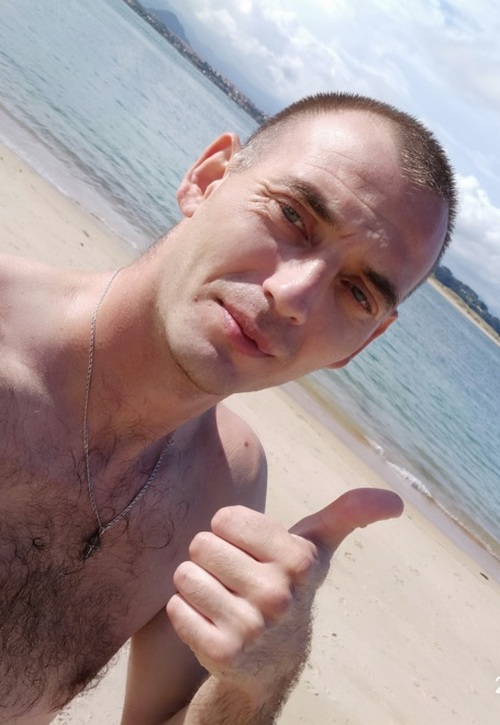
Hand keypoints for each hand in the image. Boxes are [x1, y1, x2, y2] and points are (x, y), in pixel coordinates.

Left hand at [166, 488, 402, 702]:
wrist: (271, 663)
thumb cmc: (287, 585)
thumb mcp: (316, 548)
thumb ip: (347, 514)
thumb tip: (397, 501)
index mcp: (299, 560)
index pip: (224, 518)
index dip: (229, 532)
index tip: (248, 552)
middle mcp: (279, 595)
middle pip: (202, 544)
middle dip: (211, 559)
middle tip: (233, 579)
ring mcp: (251, 628)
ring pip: (185, 574)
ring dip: (195, 584)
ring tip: (221, 598)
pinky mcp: (222, 654)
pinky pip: (177, 608)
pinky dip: (185, 612)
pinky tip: (209, 623)